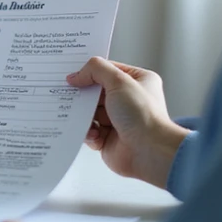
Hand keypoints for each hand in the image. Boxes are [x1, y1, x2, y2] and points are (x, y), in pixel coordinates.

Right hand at [66, 58, 189, 189]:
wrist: (149, 151)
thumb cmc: (144, 116)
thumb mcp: (119, 81)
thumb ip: (96, 70)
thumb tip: (76, 75)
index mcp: (138, 82)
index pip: (108, 70)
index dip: (91, 71)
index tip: (73, 72)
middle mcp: (128, 101)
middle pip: (96, 92)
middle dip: (84, 95)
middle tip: (71, 94)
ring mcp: (118, 120)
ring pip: (89, 112)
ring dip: (84, 115)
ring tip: (84, 116)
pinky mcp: (108, 139)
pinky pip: (89, 131)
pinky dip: (88, 132)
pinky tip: (95, 134)